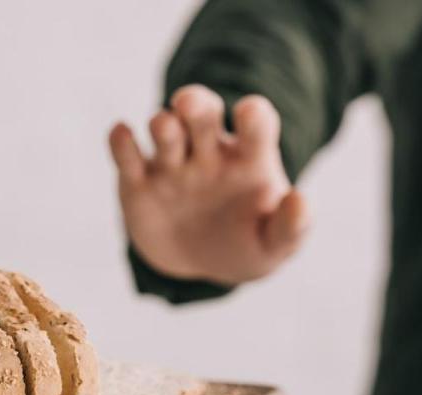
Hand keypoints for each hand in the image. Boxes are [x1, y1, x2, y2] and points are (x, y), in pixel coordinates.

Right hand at [109, 84, 308, 284]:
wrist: (202, 265)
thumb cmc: (247, 245)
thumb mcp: (275, 245)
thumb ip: (291, 227)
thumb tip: (300, 201)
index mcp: (248, 156)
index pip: (255, 122)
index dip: (252, 115)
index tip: (248, 114)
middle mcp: (208, 151)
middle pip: (202, 112)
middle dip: (195, 103)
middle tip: (187, 104)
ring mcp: (172, 163)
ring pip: (164, 129)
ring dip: (162, 124)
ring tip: (163, 129)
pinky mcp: (138, 183)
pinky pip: (127, 155)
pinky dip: (121, 142)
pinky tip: (122, 135)